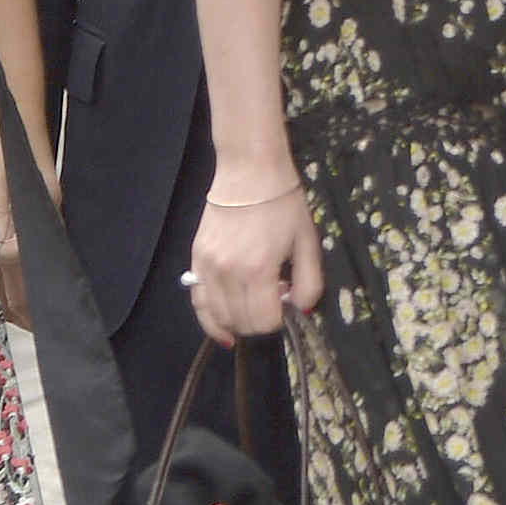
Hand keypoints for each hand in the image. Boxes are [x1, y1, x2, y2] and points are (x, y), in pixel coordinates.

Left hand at [0, 109, 42, 329]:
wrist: (15, 106)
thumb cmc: (5, 137)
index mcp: (37, 214)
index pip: (27, 262)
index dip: (21, 290)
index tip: (21, 318)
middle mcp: (42, 217)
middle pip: (34, 266)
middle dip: (28, 297)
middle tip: (24, 327)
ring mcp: (38, 211)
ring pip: (30, 256)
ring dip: (22, 283)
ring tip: (20, 312)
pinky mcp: (32, 204)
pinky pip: (26, 242)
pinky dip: (18, 263)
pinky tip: (13, 271)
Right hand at [187, 176, 323, 345]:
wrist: (249, 172)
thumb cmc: (284, 205)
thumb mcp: (308, 243)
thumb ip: (309, 283)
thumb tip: (301, 311)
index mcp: (258, 270)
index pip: (264, 321)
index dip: (280, 320)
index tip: (287, 303)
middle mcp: (228, 274)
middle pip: (242, 323)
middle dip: (261, 323)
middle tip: (273, 300)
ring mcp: (207, 267)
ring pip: (218, 317)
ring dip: (239, 323)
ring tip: (253, 308)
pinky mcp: (196, 259)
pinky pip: (198, 301)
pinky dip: (210, 321)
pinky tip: (224, 332)